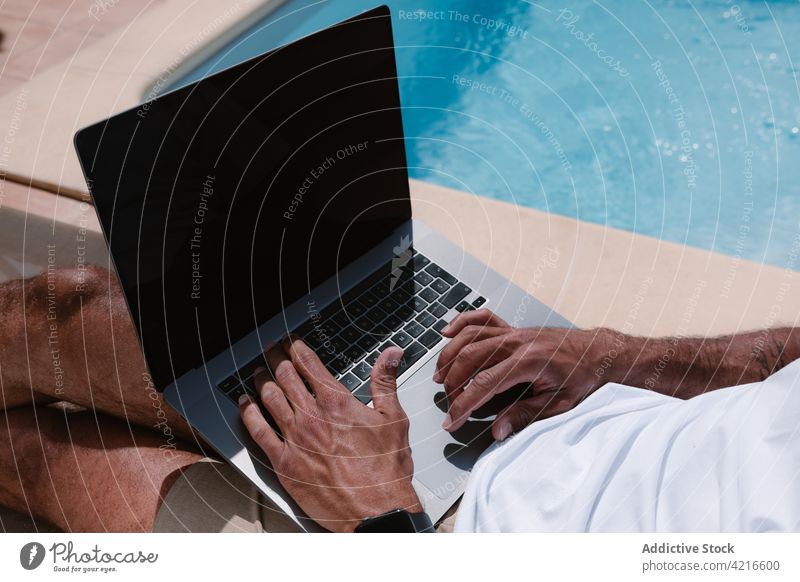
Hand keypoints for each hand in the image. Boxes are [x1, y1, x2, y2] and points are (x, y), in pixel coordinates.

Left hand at [239, 337, 421, 531]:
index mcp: (338, 403)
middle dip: (275, 358)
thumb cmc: (386, 470)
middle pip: (285, 377)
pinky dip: (248, 413)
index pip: (309, 365)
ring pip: (269, 399)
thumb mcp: (394, 419)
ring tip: (257, 370)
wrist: (376, 511)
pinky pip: (258, 432)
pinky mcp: (284, 463)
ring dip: (261, 380)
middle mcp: (312, 417)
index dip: (296, 348)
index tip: (290, 341)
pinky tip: (244, 404)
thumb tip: (391, 354)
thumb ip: (386, 382)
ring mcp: (295, 439)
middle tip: (270, 349)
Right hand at [434, 309, 610, 440]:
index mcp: (528, 361)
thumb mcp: (559, 403)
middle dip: (452, 383)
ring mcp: (513, 331)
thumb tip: (497, 431)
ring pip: (470, 336)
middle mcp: (517, 341)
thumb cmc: (583, 377)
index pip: (484, 384)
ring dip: (450, 356)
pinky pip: (481, 319)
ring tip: (439, 377)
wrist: (599, 353)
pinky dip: (461, 323)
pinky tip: (447, 333)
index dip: (463, 405)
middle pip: (470, 357)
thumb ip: (525, 415)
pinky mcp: (513, 327)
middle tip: (448, 405)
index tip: (451, 421)